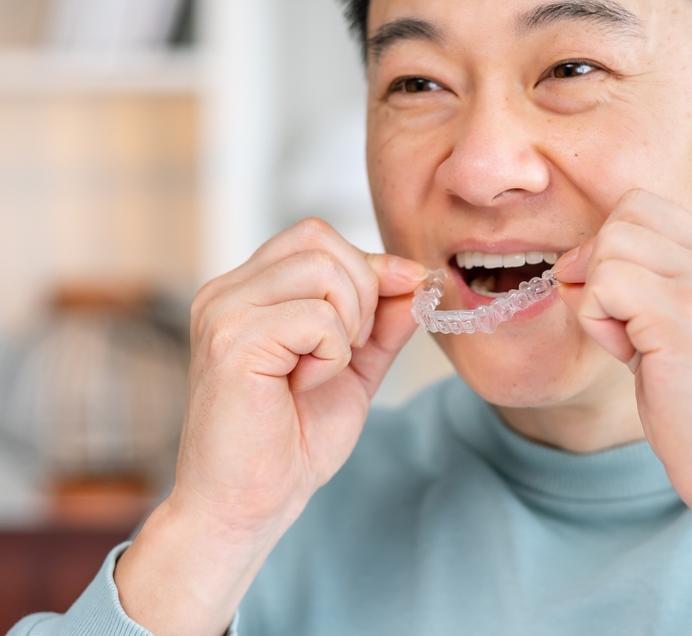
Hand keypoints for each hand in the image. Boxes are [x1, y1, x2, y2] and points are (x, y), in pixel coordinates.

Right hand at [115, 218, 427, 635]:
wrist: (247, 507)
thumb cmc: (290, 444)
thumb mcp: (353, 369)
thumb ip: (381, 322)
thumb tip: (416, 277)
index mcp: (247, 292)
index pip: (315, 237)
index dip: (369, 266)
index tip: (401, 299)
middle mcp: (226, 292)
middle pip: (319, 239)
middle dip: (364, 290)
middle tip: (352, 349)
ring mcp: (223, 313)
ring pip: (322, 268)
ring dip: (349, 323)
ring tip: (325, 368)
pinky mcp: (231, 342)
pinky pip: (316, 316)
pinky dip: (332, 354)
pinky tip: (305, 385)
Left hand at [554, 189, 691, 629]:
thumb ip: (658, 293)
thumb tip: (581, 264)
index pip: (650, 208)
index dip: (616, 250)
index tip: (622, 306)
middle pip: (626, 214)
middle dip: (600, 265)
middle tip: (618, 325)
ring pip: (610, 243)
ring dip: (598, 297)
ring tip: (628, 347)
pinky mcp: (684, 318)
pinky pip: (602, 284)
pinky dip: (596, 320)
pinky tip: (627, 358)